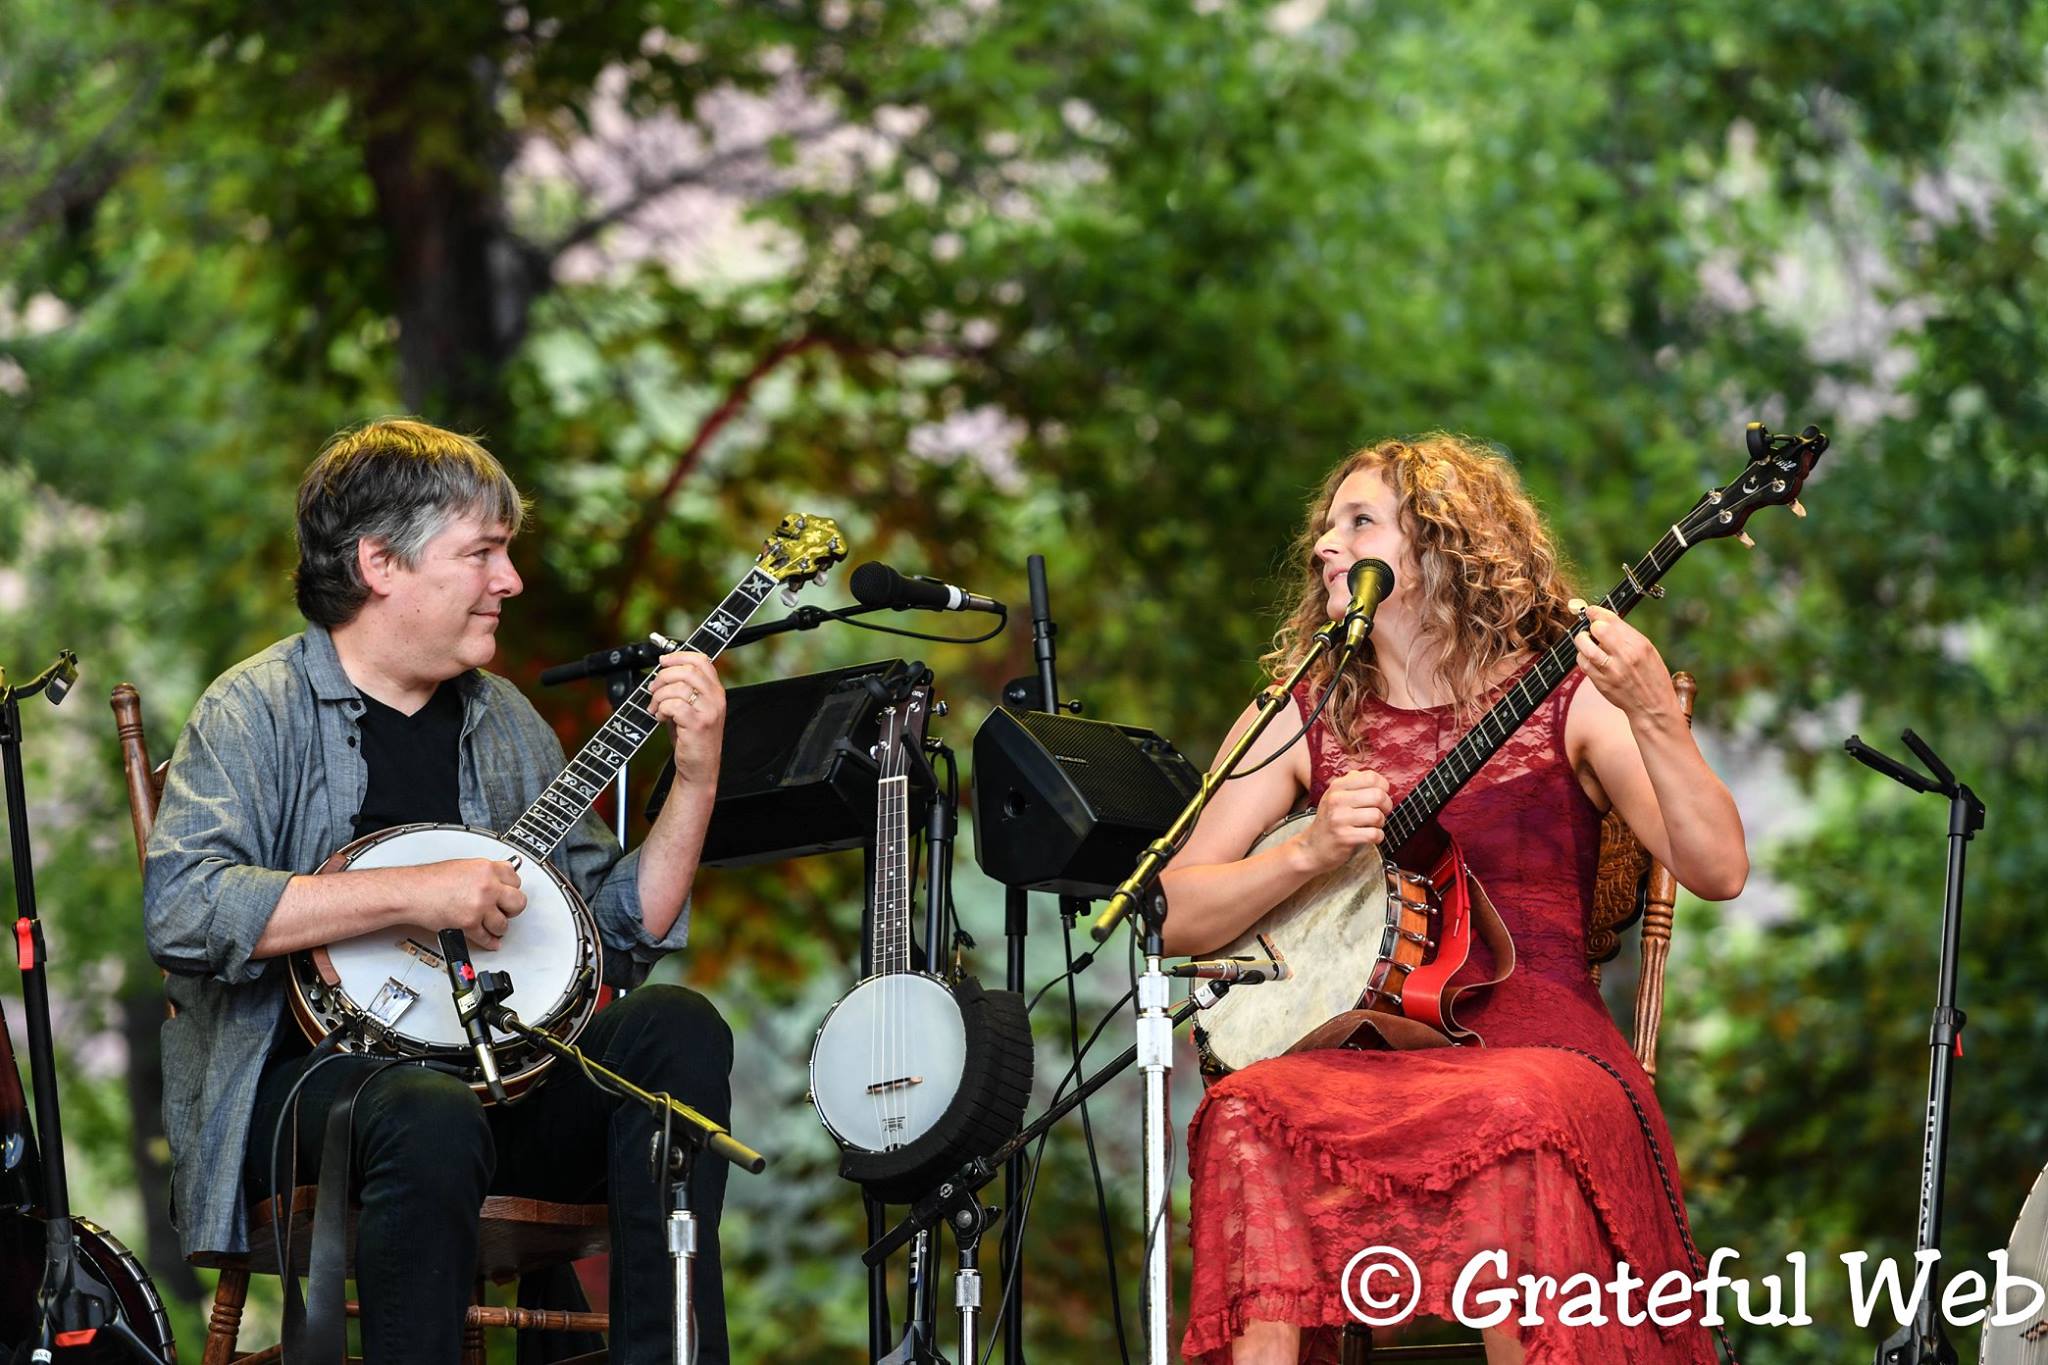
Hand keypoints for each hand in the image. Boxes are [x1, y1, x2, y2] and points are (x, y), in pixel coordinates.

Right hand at [414, 858, 525, 950]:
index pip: (515, 878)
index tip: (509, 892)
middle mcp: (487, 886)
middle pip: (518, 902)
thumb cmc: (430, 880)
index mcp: (487, 868)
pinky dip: (489, 942)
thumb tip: (496, 881)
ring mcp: (480, 906)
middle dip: (512, 908)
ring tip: (494, 925)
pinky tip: (491, 941)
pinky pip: (487, 938)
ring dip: (499, 927)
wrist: (412, 892)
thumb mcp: (464, 867)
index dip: (511, 888)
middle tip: (505, 910)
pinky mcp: (470, 923)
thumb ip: (484, 874)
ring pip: (504, 924)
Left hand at [647, 649, 724, 786]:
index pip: (701, 661)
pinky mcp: (697, 725)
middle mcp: (716, 699)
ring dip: (659, 697)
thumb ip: (683, 688)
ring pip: (677, 687)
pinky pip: (673, 706)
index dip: (679, 656)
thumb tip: (664, 671)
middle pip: (687, 670)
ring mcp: (709, 712)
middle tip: (654, 689)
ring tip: (656, 708)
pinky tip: (661, 718)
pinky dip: (661, 710)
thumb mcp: (692, 708)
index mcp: (716, 691)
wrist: (699, 767)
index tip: (663, 661)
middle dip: (663, 677)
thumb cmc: (692, 738)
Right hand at [1296, 767, 1392, 872]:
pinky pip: (1374, 834)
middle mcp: (1336, 799)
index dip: (1383, 788)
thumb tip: (1380, 781)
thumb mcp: (1336, 796)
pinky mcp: (1344, 837)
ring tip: (1372, 825)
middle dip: (1386, 806)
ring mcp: (1339, 819)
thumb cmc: (1331, 821)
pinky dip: (1378, 837)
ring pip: (1377, 815)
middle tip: (1380, 812)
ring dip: (1380, 823)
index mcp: (1337, 786)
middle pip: (1378, 795)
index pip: (1371, 777)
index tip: (1379, 796)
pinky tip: (1370, 837)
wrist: (1312, 847)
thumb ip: (1355, 784)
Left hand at [1567, 599, 1679, 723]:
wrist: (1653, 706)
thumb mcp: (1648, 651)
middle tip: (1591, 629)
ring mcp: (1612, 670)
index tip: (1591, 611)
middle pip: (1597, 629)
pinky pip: (1582, 663)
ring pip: (1585, 646)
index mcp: (1639, 645)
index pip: (1611, 620)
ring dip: (1582, 640)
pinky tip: (1589, 657)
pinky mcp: (1601, 682)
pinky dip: (1582, 656)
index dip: (1597, 612)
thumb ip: (1627, 635)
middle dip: (1591, 626)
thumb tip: (1604, 619)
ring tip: (1586, 641)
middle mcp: (1626, 656)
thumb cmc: (1652, 676)